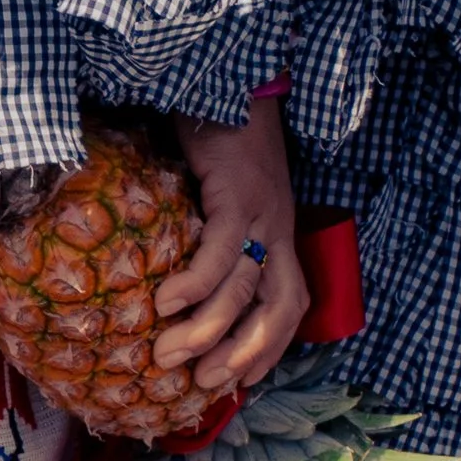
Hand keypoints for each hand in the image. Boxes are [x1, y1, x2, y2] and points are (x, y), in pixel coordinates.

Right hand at [155, 93, 308, 396]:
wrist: (230, 78)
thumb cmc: (219, 138)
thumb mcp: (223, 195)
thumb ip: (211, 234)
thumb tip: (171, 285)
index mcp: (280, 230)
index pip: (293, 302)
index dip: (272, 346)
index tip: (239, 381)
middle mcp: (280, 225)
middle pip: (282, 306)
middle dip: (246, 353)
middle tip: (201, 381)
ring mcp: (264, 209)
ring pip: (245, 287)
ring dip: (208, 329)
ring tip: (168, 352)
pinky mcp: (239, 191)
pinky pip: (223, 249)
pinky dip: (196, 283)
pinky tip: (167, 302)